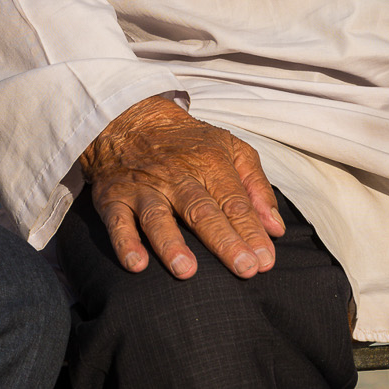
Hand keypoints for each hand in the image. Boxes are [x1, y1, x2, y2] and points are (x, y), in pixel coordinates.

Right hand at [80, 95, 283, 279]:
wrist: (127, 117)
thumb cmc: (187, 141)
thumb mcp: (229, 148)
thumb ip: (256, 186)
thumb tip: (276, 229)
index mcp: (209, 163)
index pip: (234, 202)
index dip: (251, 231)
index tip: (266, 261)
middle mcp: (176, 176)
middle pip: (201, 211)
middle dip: (224, 240)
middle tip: (244, 268)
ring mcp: (143, 188)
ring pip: (157, 217)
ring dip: (171, 244)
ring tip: (186, 270)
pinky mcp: (113, 198)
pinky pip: (117, 222)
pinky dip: (124, 243)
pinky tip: (136, 265)